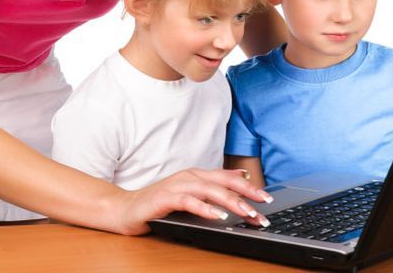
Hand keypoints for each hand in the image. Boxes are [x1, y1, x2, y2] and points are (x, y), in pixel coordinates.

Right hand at [103, 168, 274, 234]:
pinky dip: (205, 208)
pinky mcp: (165, 198)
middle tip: (264, 205)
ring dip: (231, 202)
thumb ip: (212, 188)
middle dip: (246, 194)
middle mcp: (188, 177)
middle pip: (223, 182)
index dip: (249, 187)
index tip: (267, 198)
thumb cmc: (158, 204)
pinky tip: (218, 216)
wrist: (125, 209)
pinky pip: (188, 201)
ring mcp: (176, 186)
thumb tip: (240, 180)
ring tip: (247, 212)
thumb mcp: (190, 195)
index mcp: (196, 175)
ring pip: (209, 190)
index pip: (228, 178)